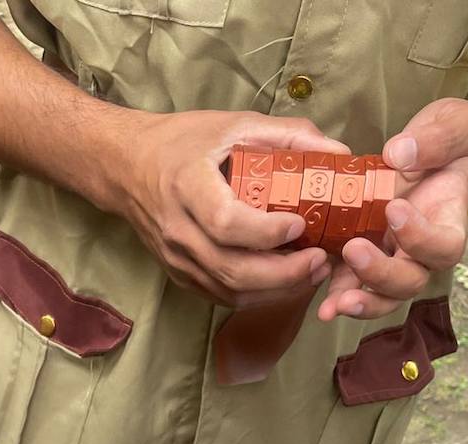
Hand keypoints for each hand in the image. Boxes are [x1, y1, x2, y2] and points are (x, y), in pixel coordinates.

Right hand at [116, 109, 349, 307]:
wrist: (127, 167)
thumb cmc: (182, 142)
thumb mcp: (234, 124)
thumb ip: (288, 136)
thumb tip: (340, 154)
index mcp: (187, 185)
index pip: (226, 222)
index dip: (267, 232)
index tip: (301, 224)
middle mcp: (177, 229)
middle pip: (232, 269)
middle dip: (283, 273)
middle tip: (320, 260)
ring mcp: (176, 258)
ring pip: (229, 291)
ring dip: (275, 290)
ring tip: (311, 272)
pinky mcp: (179, 275)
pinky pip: (221, 296)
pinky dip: (257, 295)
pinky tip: (283, 282)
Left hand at [319, 98, 467, 321]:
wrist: (430, 152)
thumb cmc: (449, 142)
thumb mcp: (455, 127)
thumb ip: (436, 140)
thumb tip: (397, 155)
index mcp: (448, 223)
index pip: (444, 247)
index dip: (421, 237)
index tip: (395, 208)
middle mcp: (421, 251)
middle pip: (410, 281)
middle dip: (381, 275)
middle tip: (354, 250)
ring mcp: (392, 258)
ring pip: (383, 295)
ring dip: (359, 302)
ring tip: (334, 306)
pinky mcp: (363, 257)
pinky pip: (353, 285)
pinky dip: (337, 296)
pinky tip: (322, 307)